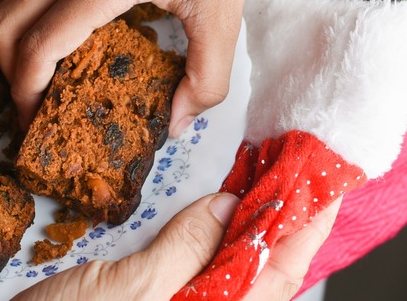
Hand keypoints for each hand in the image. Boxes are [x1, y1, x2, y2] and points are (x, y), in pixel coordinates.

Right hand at [14, 193, 341, 300]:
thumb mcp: (134, 290)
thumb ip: (189, 251)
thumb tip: (233, 207)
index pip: (279, 269)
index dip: (303, 221)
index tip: (315, 174)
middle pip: (263, 263)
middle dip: (281, 212)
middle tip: (290, 162)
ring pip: (232, 259)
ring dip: (250, 217)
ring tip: (261, 173)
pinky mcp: (156, 297)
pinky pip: (200, 260)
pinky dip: (213, 228)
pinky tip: (214, 204)